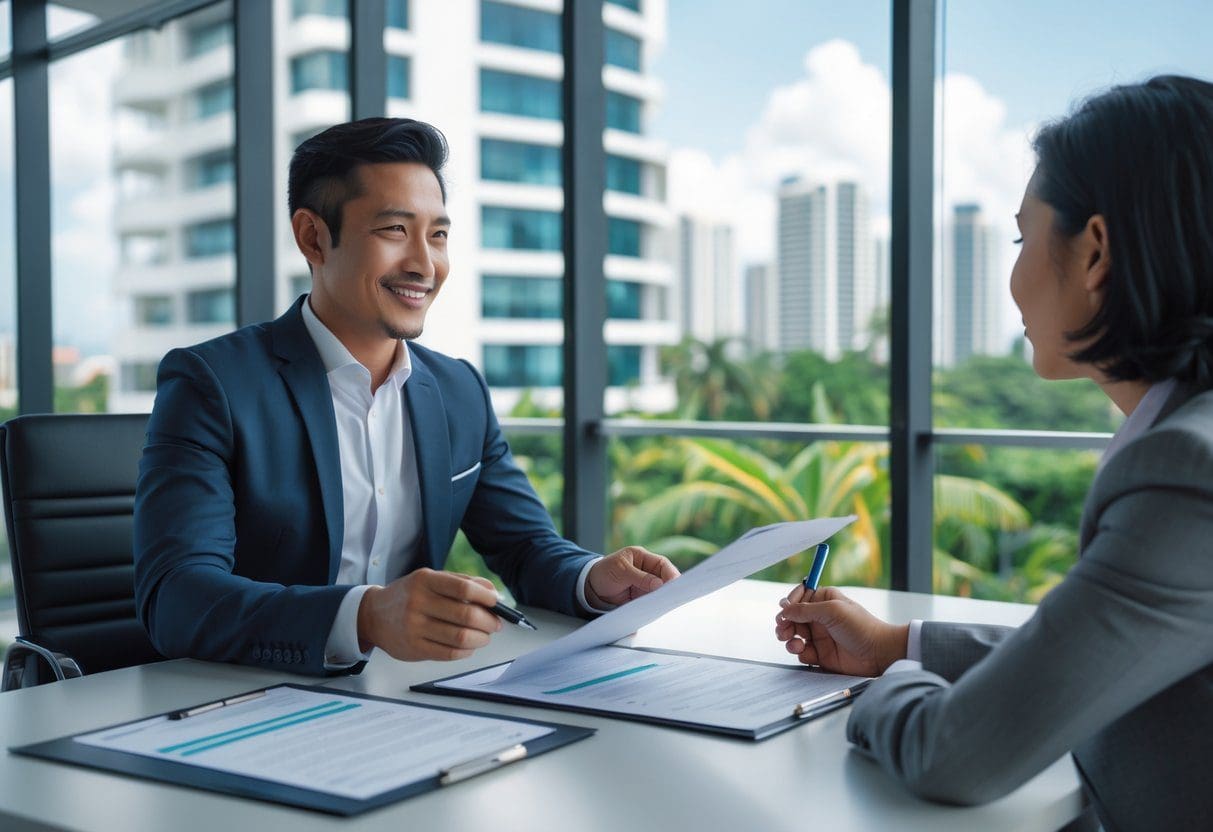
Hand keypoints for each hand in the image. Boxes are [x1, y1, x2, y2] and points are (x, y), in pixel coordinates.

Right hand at [357, 568, 502, 660]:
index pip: (463, 588)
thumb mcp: (431, 579)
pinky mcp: (414, 649)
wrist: (373, 616)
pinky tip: (468, 646)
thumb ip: (462, 581)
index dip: (485, 597)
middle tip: (495, 624)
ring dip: (481, 638)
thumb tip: (493, 592)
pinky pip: (449, 654)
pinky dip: (466, 651)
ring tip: (484, 636)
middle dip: (488, 621)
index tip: (496, 602)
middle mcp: (418, 603)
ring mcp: (415, 627)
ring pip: (460, 637)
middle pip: (466, 615)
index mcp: (425, 581)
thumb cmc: (410, 595)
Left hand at [585, 546, 679, 607]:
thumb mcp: (621, 571)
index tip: (675, 584)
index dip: (670, 573)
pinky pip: (652, 601)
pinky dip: (655, 605)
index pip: (662, 564)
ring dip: (663, 598)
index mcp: (642, 557)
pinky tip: (657, 609)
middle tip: (674, 597)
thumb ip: (640, 577)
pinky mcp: (641, 597)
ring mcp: (645, 585)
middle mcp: (647, 571)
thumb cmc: (604, 572)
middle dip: (670, 587)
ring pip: (660, 591)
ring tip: (665, 605)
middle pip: (665, 578)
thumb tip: (660, 585)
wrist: (590, 588)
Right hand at [775, 585, 908, 676]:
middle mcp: (820, 617)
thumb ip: (805, 609)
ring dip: (789, 639)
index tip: (784, 609)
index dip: (789, 603)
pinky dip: (800, 653)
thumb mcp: (832, 611)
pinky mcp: (820, 654)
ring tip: (795, 643)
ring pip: (793, 635)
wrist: (878, 654)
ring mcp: (819, 636)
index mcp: (824, 600)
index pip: (799, 597)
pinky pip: (802, 652)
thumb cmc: (862, 627)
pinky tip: (805, 652)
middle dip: (784, 623)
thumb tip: (784, 609)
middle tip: (783, 629)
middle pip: (792, 617)